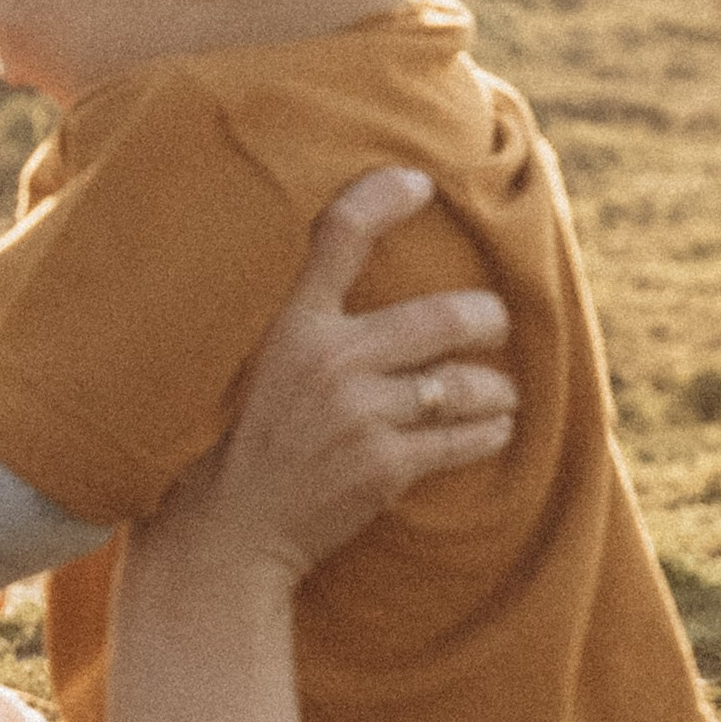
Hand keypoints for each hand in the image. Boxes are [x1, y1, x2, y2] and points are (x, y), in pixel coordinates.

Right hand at [158, 167, 515, 583]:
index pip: (336, 236)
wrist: (222, 538)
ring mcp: (360, 414)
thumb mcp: (242, 369)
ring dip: (494, 387)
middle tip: (492, 322)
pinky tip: (492, 429)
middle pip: (442, 316)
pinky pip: (464, 438)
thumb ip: (292, 327)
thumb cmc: (228, 450)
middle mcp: (328, 360)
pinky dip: (489, 432)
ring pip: (465, 383)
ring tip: (498, 391)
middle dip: (485, 319)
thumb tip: (344, 293)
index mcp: (286, 327)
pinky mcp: (385, 466)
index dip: (383, 198)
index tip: (418, 183)